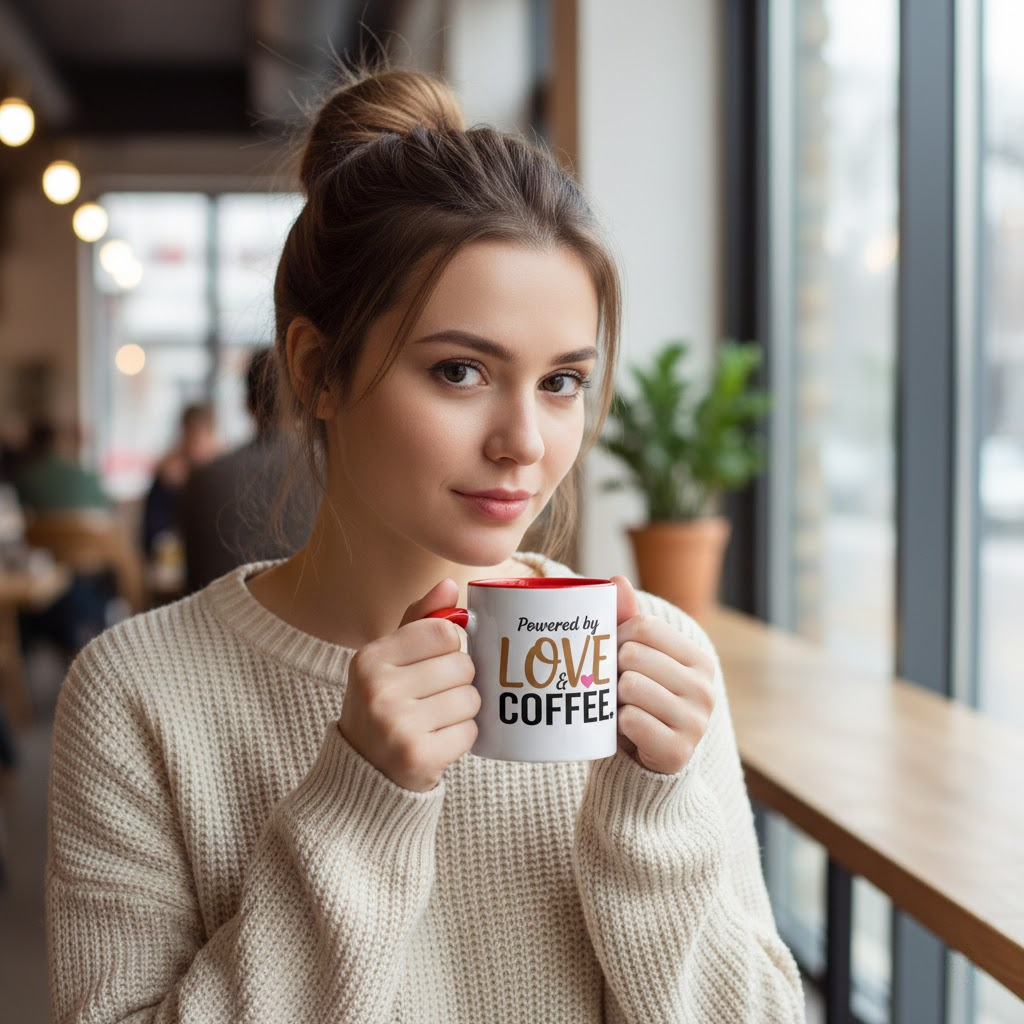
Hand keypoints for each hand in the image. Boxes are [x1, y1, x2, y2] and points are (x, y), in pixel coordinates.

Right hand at [338, 579, 479, 792]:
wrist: (361, 776)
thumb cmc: (383, 707)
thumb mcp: (389, 661)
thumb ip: (419, 621)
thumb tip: (449, 585)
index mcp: (369, 658)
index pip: (444, 631)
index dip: (451, 647)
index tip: (435, 663)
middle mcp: (378, 689)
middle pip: (463, 665)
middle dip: (459, 682)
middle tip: (433, 698)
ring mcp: (397, 725)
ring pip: (471, 699)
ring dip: (463, 711)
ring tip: (435, 720)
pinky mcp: (419, 757)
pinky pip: (470, 732)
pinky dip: (462, 737)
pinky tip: (437, 741)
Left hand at [612, 576, 716, 774]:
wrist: (650, 758)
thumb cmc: (641, 698)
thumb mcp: (637, 657)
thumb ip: (627, 618)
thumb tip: (617, 579)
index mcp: (699, 659)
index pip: (643, 626)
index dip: (617, 637)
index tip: (615, 655)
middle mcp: (704, 688)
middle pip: (633, 655)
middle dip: (613, 670)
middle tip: (616, 686)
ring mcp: (695, 721)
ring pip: (629, 687)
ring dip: (614, 699)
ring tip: (622, 707)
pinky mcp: (678, 750)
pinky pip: (629, 720)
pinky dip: (618, 725)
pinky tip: (628, 730)